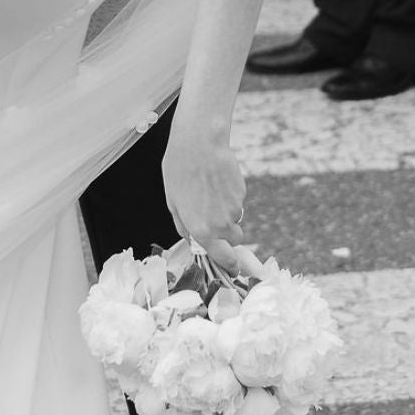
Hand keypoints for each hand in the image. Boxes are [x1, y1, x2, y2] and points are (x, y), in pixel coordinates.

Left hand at [162, 128, 246, 270]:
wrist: (199, 144)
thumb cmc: (179, 171)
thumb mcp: (173, 203)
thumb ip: (184, 226)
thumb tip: (192, 238)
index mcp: (202, 230)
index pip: (224, 258)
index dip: (230, 266)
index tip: (234, 269)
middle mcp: (221, 224)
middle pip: (235, 240)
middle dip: (228, 236)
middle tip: (214, 220)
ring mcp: (234, 208)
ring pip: (235, 219)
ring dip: (226, 213)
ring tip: (209, 192)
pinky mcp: (241, 192)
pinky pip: (238, 201)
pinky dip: (229, 196)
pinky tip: (216, 181)